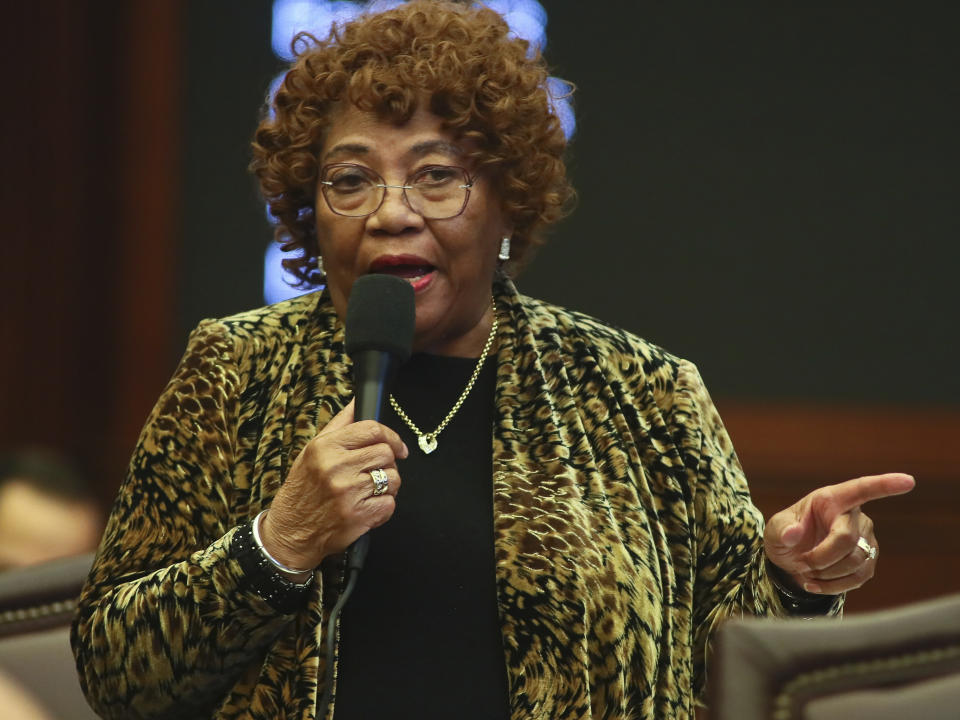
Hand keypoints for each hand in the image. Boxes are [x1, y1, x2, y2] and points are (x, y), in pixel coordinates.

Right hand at [259, 400, 408, 570]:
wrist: (291, 531)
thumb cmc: (304, 489)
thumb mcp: (312, 450)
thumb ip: (340, 424)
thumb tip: (357, 402)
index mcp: (326, 447)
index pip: (372, 429)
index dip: (391, 436)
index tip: (397, 446)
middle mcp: (336, 467)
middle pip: (386, 453)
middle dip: (388, 463)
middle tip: (376, 472)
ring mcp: (348, 492)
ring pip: (393, 478)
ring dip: (388, 486)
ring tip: (370, 491)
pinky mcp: (359, 515)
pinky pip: (390, 503)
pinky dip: (383, 507)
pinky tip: (368, 507)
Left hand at [764, 472, 914, 594]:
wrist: (791, 559)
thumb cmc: (786, 535)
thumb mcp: (774, 530)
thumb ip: (782, 530)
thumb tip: (793, 535)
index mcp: (832, 498)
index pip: (860, 489)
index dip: (884, 485)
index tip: (908, 480)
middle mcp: (854, 515)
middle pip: (846, 539)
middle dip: (821, 558)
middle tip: (802, 563)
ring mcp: (865, 538)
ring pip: (855, 562)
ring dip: (826, 574)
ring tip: (806, 572)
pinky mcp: (868, 560)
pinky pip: (859, 577)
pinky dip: (833, 586)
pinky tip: (815, 584)